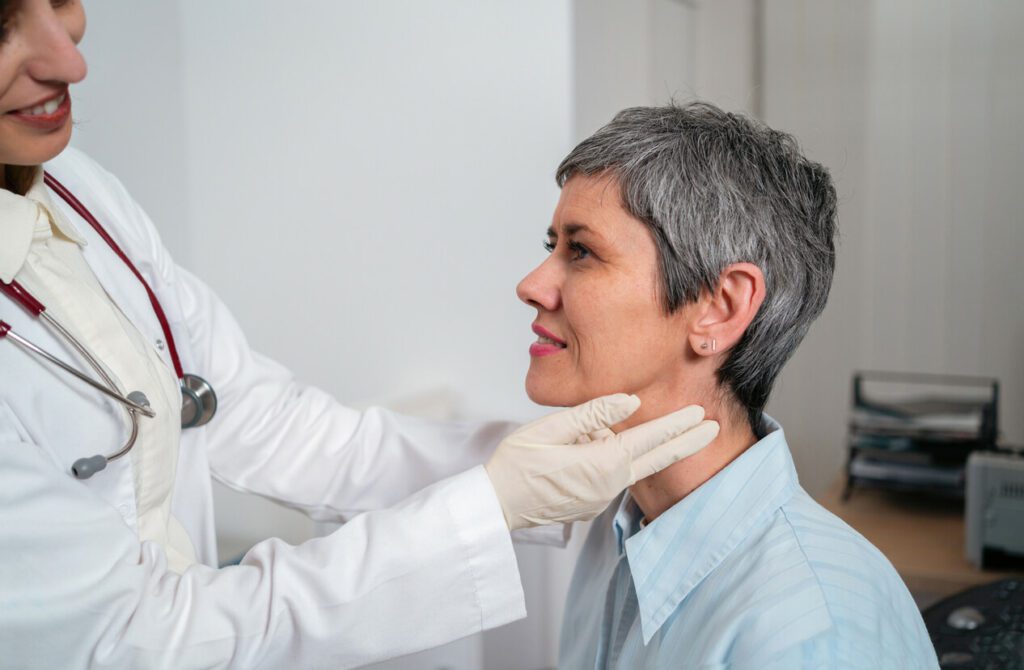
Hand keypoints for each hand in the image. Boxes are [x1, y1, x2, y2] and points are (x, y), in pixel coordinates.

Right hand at [484, 394, 718, 529]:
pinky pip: (609, 474)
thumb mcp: (550, 428)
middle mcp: (608, 485)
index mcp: (602, 464)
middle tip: (712, 427)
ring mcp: (600, 498)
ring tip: (577, 435)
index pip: (650, 440)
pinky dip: (605, 458)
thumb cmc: (515, 464)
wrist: (495, 505)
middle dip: (685, 442)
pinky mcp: (590, 503)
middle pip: (655, 459)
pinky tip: (573, 451)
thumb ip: (593, 414)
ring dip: (625, 445)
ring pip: (627, 463)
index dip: (678, 426)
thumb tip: (628, 401)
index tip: (701, 414)